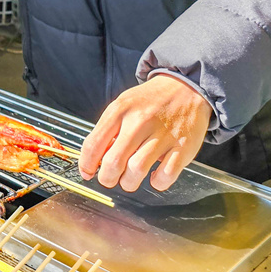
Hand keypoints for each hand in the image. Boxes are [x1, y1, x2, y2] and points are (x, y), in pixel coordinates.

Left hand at [79, 73, 211, 191]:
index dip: (86, 164)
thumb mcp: (122, 106)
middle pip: (113, 162)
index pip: (93, 144)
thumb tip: (93, 159)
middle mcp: (140, 122)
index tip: (86, 172)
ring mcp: (163, 134)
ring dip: (129, 183)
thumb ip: (107, 130)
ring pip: (137, 170)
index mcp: (120, 111)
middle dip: (107, 178)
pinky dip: (157, 183)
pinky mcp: (183, 146)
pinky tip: (154, 176)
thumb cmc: (149, 102)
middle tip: (109, 179)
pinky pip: (166, 175)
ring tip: (129, 180)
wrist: (185, 88)